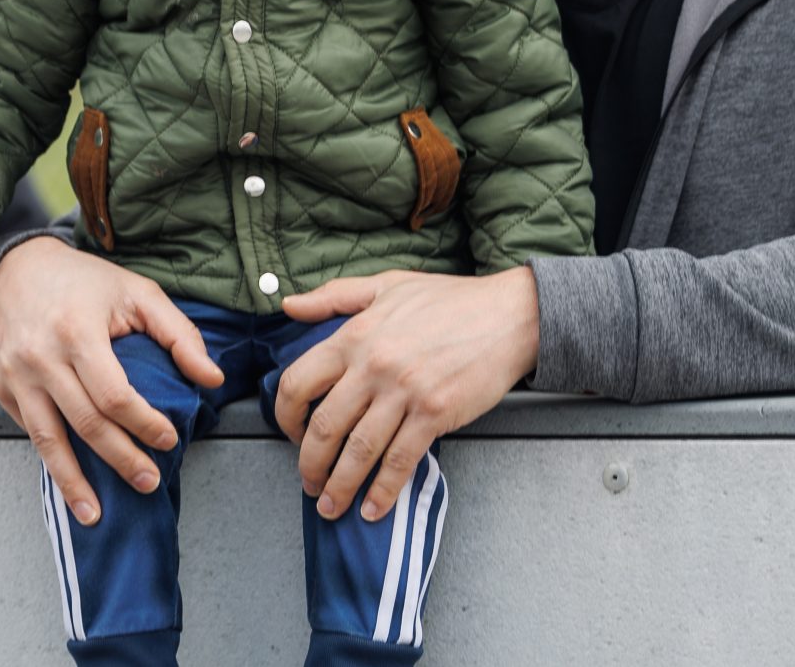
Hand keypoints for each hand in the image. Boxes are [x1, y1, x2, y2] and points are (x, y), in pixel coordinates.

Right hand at [0, 237, 224, 525]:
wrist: (14, 268)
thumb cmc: (85, 282)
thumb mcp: (137, 293)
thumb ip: (179, 334)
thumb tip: (212, 380)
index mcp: (77, 331)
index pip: (114, 395)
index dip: (144, 424)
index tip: (168, 440)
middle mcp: (41, 357)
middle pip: (85, 424)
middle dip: (120, 460)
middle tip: (148, 482)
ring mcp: (15, 375)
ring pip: (47, 439)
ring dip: (73, 482)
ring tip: (96, 515)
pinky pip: (29, 430)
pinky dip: (51, 459)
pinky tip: (71, 481)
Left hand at [277, 267, 538, 522]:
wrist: (509, 315)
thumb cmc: (449, 300)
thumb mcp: (385, 285)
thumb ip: (332, 296)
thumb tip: (288, 305)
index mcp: (354, 336)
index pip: (298, 382)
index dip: (285, 415)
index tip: (289, 433)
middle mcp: (373, 366)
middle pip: (324, 426)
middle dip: (309, 463)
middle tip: (308, 481)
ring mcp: (404, 392)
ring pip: (358, 451)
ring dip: (339, 486)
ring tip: (330, 505)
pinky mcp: (435, 414)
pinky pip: (400, 461)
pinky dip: (383, 491)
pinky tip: (373, 508)